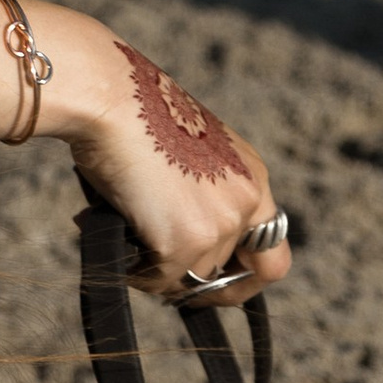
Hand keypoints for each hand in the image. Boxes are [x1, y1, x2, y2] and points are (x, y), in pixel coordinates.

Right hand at [45, 17, 293, 305]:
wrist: (111, 97)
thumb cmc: (135, 113)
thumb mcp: (190, 153)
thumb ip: (202, 194)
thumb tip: (183, 247)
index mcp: (252, 177)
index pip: (272, 251)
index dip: (245, 275)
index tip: (215, 282)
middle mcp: (246, 202)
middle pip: (231, 274)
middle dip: (200, 285)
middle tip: (165, 278)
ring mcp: (219, 225)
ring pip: (188, 278)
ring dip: (154, 267)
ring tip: (121, 229)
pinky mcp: (185, 241)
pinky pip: (157, 279)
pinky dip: (132, 267)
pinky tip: (110, 231)